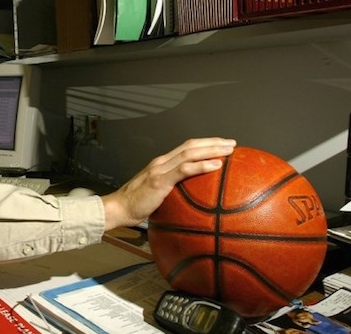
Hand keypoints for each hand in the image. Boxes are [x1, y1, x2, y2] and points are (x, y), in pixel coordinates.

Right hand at [101, 137, 236, 229]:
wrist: (118, 208)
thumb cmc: (135, 206)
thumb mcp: (156, 196)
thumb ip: (170, 192)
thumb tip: (189, 202)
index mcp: (161, 164)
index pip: (186, 148)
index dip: (204, 144)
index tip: (221, 146)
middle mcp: (161, 162)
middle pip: (191, 145)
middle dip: (213, 142)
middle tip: (232, 143)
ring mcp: (160, 169)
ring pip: (190, 153)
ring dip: (212, 150)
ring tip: (229, 150)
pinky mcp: (160, 180)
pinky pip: (184, 170)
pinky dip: (201, 165)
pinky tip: (216, 165)